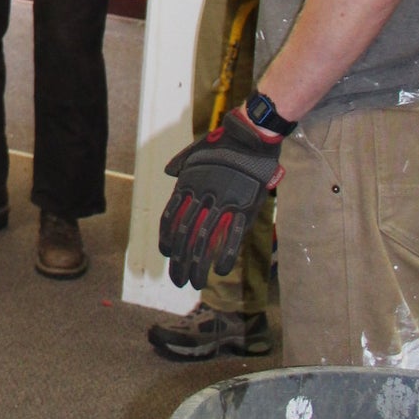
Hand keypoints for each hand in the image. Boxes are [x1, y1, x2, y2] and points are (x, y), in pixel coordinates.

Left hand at [158, 108, 283, 288]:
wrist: (251, 135)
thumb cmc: (223, 142)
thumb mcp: (196, 151)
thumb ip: (181, 164)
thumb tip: (169, 174)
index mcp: (188, 183)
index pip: (170, 218)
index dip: (167, 239)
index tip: (167, 254)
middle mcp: (202, 195)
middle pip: (185, 235)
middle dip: (180, 261)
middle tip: (178, 280)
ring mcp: (224, 202)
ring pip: (206, 240)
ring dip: (199, 265)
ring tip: (195, 282)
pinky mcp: (245, 206)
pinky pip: (233, 235)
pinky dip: (226, 254)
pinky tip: (220, 270)